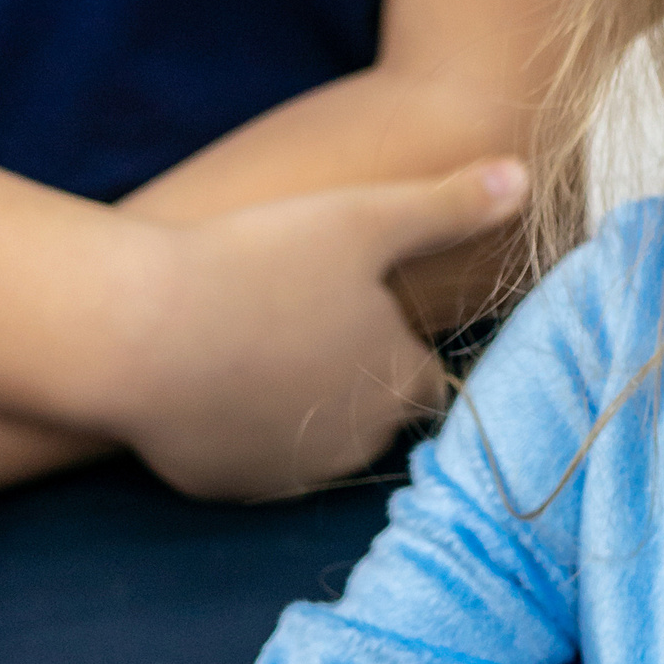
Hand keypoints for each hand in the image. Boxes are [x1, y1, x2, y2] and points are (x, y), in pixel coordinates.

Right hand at [100, 159, 532, 500]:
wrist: (135, 332)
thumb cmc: (259, 263)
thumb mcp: (366, 217)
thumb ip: (451, 206)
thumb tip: (528, 178)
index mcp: (398, 384)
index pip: (423, 376)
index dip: (396, 337)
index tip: (362, 304)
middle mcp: (355, 445)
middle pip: (369, 410)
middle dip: (349, 374)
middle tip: (299, 314)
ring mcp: (286, 473)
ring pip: (309, 436)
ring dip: (295, 401)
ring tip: (254, 339)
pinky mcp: (222, 485)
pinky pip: (245, 453)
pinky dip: (237, 423)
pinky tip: (211, 372)